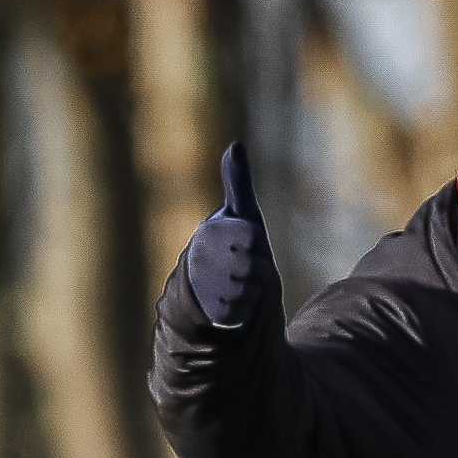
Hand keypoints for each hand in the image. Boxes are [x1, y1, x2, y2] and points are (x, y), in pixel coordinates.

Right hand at [180, 141, 265, 326]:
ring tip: (238, 283)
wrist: (211, 289)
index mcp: (208, 231)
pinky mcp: (207, 311)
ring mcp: (203, 287)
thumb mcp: (239, 213)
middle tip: (242, 265)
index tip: (243, 242)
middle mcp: (200, 258)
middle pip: (255, 266)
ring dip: (253, 288)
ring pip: (250, 289)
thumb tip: (234, 146)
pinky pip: (243, 311)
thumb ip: (237, 182)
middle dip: (257, 268)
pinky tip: (234, 301)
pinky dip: (245, 307)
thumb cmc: (231, 245)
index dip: (254, 242)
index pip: (250, 237)